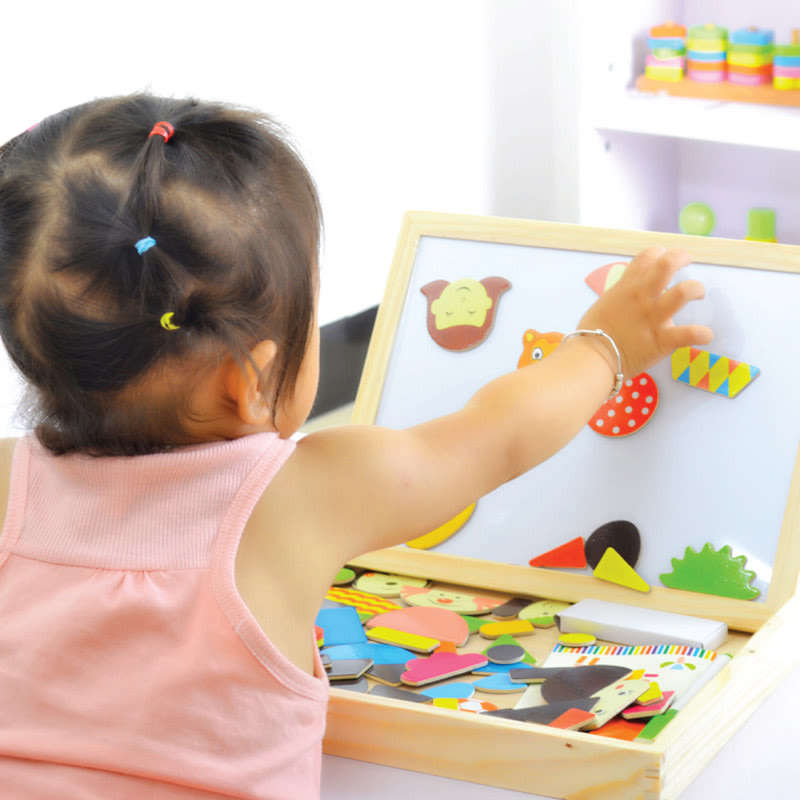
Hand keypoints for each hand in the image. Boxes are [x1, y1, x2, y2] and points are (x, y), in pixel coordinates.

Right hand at [577, 247, 712, 377]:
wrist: (591, 359)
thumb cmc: (591, 335)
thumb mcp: (603, 306)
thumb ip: (620, 298)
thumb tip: (626, 301)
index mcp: (626, 287)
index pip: (647, 257)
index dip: (658, 253)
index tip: (663, 257)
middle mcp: (642, 297)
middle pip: (667, 264)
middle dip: (681, 257)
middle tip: (686, 261)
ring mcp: (653, 317)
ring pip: (684, 291)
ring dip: (696, 289)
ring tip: (698, 293)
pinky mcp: (662, 340)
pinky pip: (690, 333)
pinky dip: (702, 333)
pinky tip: (707, 335)